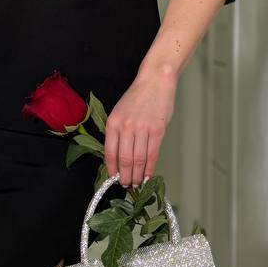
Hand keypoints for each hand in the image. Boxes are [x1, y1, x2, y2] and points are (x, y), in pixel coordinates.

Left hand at [104, 68, 176, 186]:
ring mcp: (142, 129)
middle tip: (126, 185)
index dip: (112, 169)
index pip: (110, 153)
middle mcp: (126, 127)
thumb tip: (118, 157)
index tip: (114, 178)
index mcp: (113, 123)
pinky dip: (149, 168)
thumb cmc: (137, 97)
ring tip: (137, 183)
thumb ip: (117, 133)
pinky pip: (152, 154)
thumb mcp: (119, 112)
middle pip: (124, 160)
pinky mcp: (157, 130)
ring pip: (138, 160)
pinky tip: (147, 175)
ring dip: (137, 175)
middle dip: (125, 177)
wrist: (155, 81)